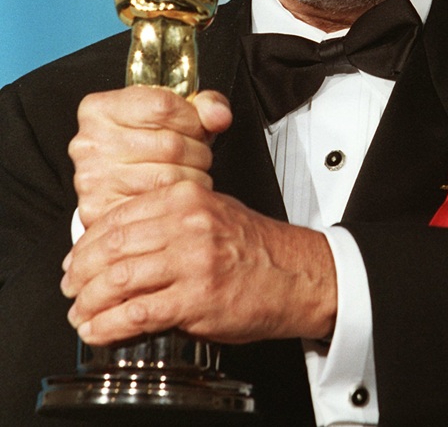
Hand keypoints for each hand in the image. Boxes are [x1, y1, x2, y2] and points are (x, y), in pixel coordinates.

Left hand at [61, 180, 336, 346]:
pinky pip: (138, 314)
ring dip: (89, 302)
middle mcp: (187, 224)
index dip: (87, 242)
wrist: (296, 274)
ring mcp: (192, 261)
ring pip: (118, 280)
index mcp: (186, 198)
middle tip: (70, 288)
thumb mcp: (210, 211)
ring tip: (80, 313)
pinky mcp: (197, 298)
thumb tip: (119, 235)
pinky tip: (98, 331)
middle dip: (80, 273)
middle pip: (112, 248)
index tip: (75, 258)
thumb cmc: (255, 245)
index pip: (118, 217)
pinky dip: (109, 326)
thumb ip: (167, 217)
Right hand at [69, 86, 231, 227]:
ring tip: (185, 174)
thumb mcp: (172, 115)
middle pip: (171, 144)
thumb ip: (203, 106)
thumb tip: (219, 116)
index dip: (192, 118)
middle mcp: (90, 143)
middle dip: (197, 151)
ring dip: (193, 178)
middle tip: (194, 156)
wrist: (118, 190)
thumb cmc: (147, 147)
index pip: (163, 105)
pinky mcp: (102, 212)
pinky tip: (174, 194)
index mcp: (100, 109)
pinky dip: (179, 202)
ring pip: (171, 177)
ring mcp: (93, 179)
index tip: (196, 126)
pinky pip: (162, 205)